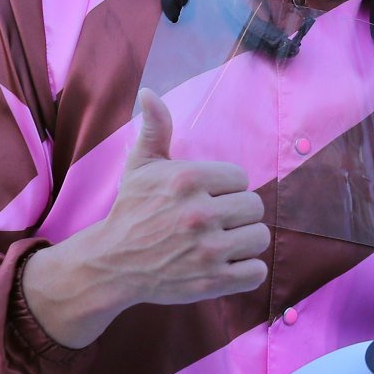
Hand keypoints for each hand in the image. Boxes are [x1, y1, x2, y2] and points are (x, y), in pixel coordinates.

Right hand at [19, 89, 269, 347]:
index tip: (207, 198)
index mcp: (187, 179)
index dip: (226, 189)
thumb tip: (149, 92)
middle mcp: (199, 213)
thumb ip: (155, 129)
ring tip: (220, 243)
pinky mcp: (213, 280)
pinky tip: (225, 265)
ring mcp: (208, 249)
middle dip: (237, 214)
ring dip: (244, 241)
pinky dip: (246, 271)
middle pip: (255, 206)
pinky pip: (257, 271)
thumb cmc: (132, 211)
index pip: (241, 178)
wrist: (113, 264)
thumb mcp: (141, 166)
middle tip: (213, 223)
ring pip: (260, 237)